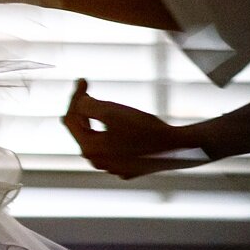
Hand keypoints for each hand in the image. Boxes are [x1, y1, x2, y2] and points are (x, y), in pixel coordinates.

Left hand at [62, 78, 209, 179]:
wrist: (178, 147)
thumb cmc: (145, 129)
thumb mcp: (112, 111)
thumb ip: (87, 105)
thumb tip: (78, 103)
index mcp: (90, 149)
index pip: (71, 120)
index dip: (74, 98)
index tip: (83, 81)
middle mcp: (99, 162)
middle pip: (82, 131)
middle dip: (83, 109)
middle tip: (87, 89)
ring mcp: (114, 168)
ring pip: (97, 140)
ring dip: (96, 122)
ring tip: (103, 105)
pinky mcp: (128, 168)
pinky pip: (114, 148)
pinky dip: (113, 134)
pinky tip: (120, 124)